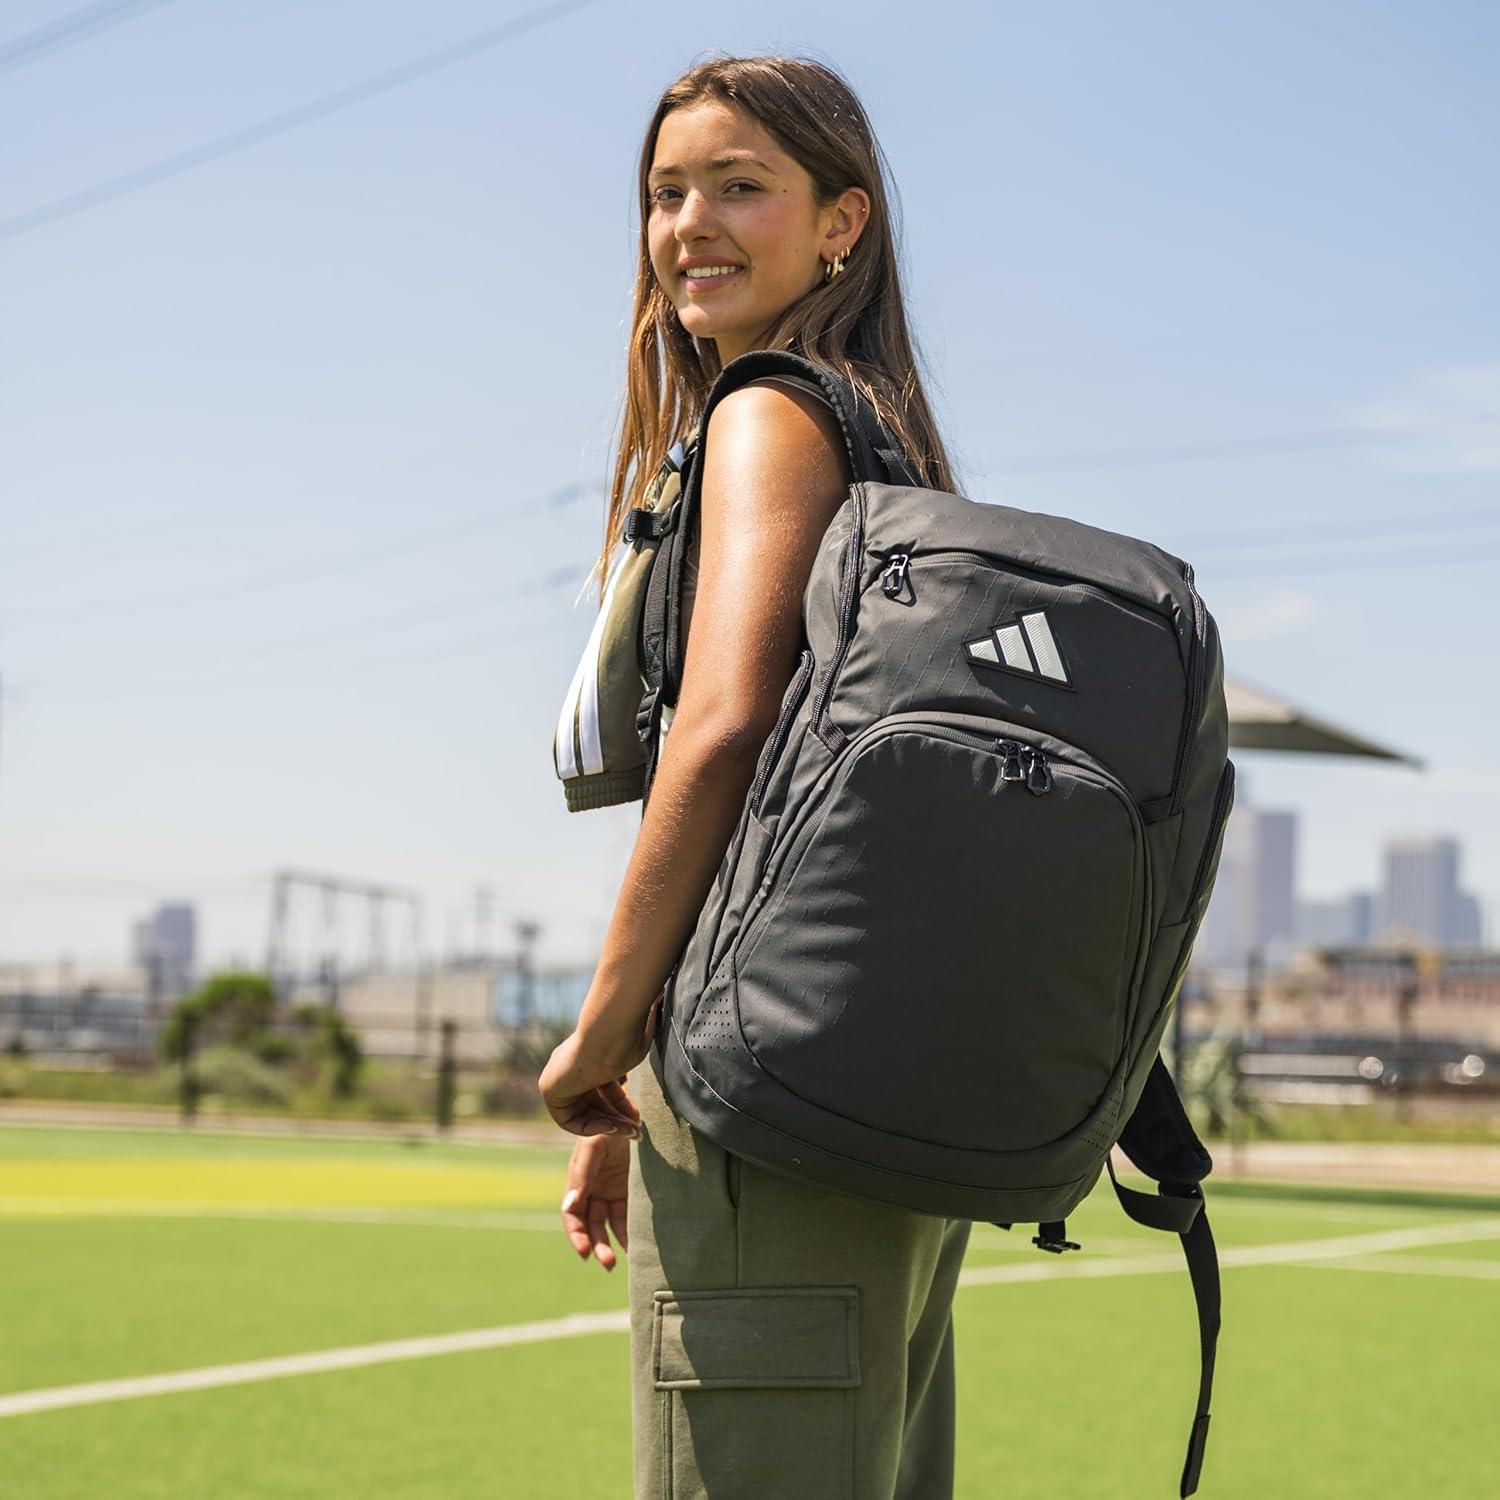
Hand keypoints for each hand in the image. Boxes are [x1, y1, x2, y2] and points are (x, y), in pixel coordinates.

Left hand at [537, 996, 659, 1136]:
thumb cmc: (626, 1041)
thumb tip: (651, 1059)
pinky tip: (611, 1127)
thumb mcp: (632, 1060)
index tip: (638, 1116)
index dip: (621, 1105)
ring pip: (582, 1114)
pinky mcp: (549, 1089)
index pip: (602, 1087)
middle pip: (592, 1103)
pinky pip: (568, 1120)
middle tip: (637, 1131)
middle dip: (617, 1120)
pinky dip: (590, 1128)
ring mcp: (558, 1076)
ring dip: (608, 1127)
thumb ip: (629, 1068)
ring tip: (631, 1131)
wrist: (611, 1034)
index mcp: (588, 1054)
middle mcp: (570, 1065)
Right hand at [560, 1132, 630, 1269]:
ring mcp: (613, 1190)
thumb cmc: (609, 1124)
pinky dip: (632, 1229)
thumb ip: (581, 1175)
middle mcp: (594, 1189)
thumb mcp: (593, 1146)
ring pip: (611, 1224)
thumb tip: (569, 1206)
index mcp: (579, 1180)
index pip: (573, 1215)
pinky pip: (629, 1214)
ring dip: (616, 1242)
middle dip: (597, 1246)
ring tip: (627, 1256)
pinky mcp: (632, 1189)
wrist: (635, 1110)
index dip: (577, 1236)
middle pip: (592, 1225)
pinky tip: (639, 1242)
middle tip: (608, 1264)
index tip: (585, 1254)